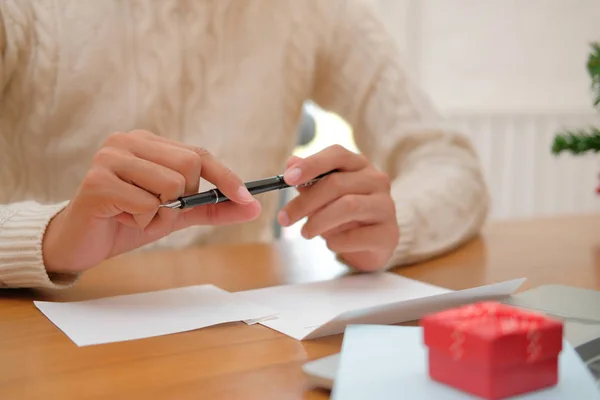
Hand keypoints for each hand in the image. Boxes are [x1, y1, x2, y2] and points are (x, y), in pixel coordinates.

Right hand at [43, 130, 260, 272]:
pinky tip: (121, 218)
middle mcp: (127, 141)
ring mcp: (110, 158)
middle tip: (159, 209)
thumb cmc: (128, 221)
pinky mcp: (97, 182)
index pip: (198, 153)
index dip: (226, 176)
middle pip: (189, 165)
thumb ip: (212, 207)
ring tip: (135, 214)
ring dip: (160, 213)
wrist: (83, 243)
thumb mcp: (177, 214)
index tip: (247, 198)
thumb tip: (253, 207)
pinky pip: (147, 205)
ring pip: (171, 185)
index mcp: (146, 142)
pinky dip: (142, 222)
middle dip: (184, 197)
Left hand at [278, 145, 398, 270]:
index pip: (337, 155)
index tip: (287, 178)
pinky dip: (337, 241)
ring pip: (348, 206)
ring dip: (319, 221)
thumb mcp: (323, 196)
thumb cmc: (344, 216)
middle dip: (305, 202)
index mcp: (360, 165)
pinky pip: (357, 235)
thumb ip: (308, 180)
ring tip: (305, 233)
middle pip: (337, 183)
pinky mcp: (389, 233)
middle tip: (284, 218)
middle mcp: (377, 181)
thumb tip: (291, 162)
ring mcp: (386, 206)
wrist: (370, 246)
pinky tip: (331, 243)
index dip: (311, 164)